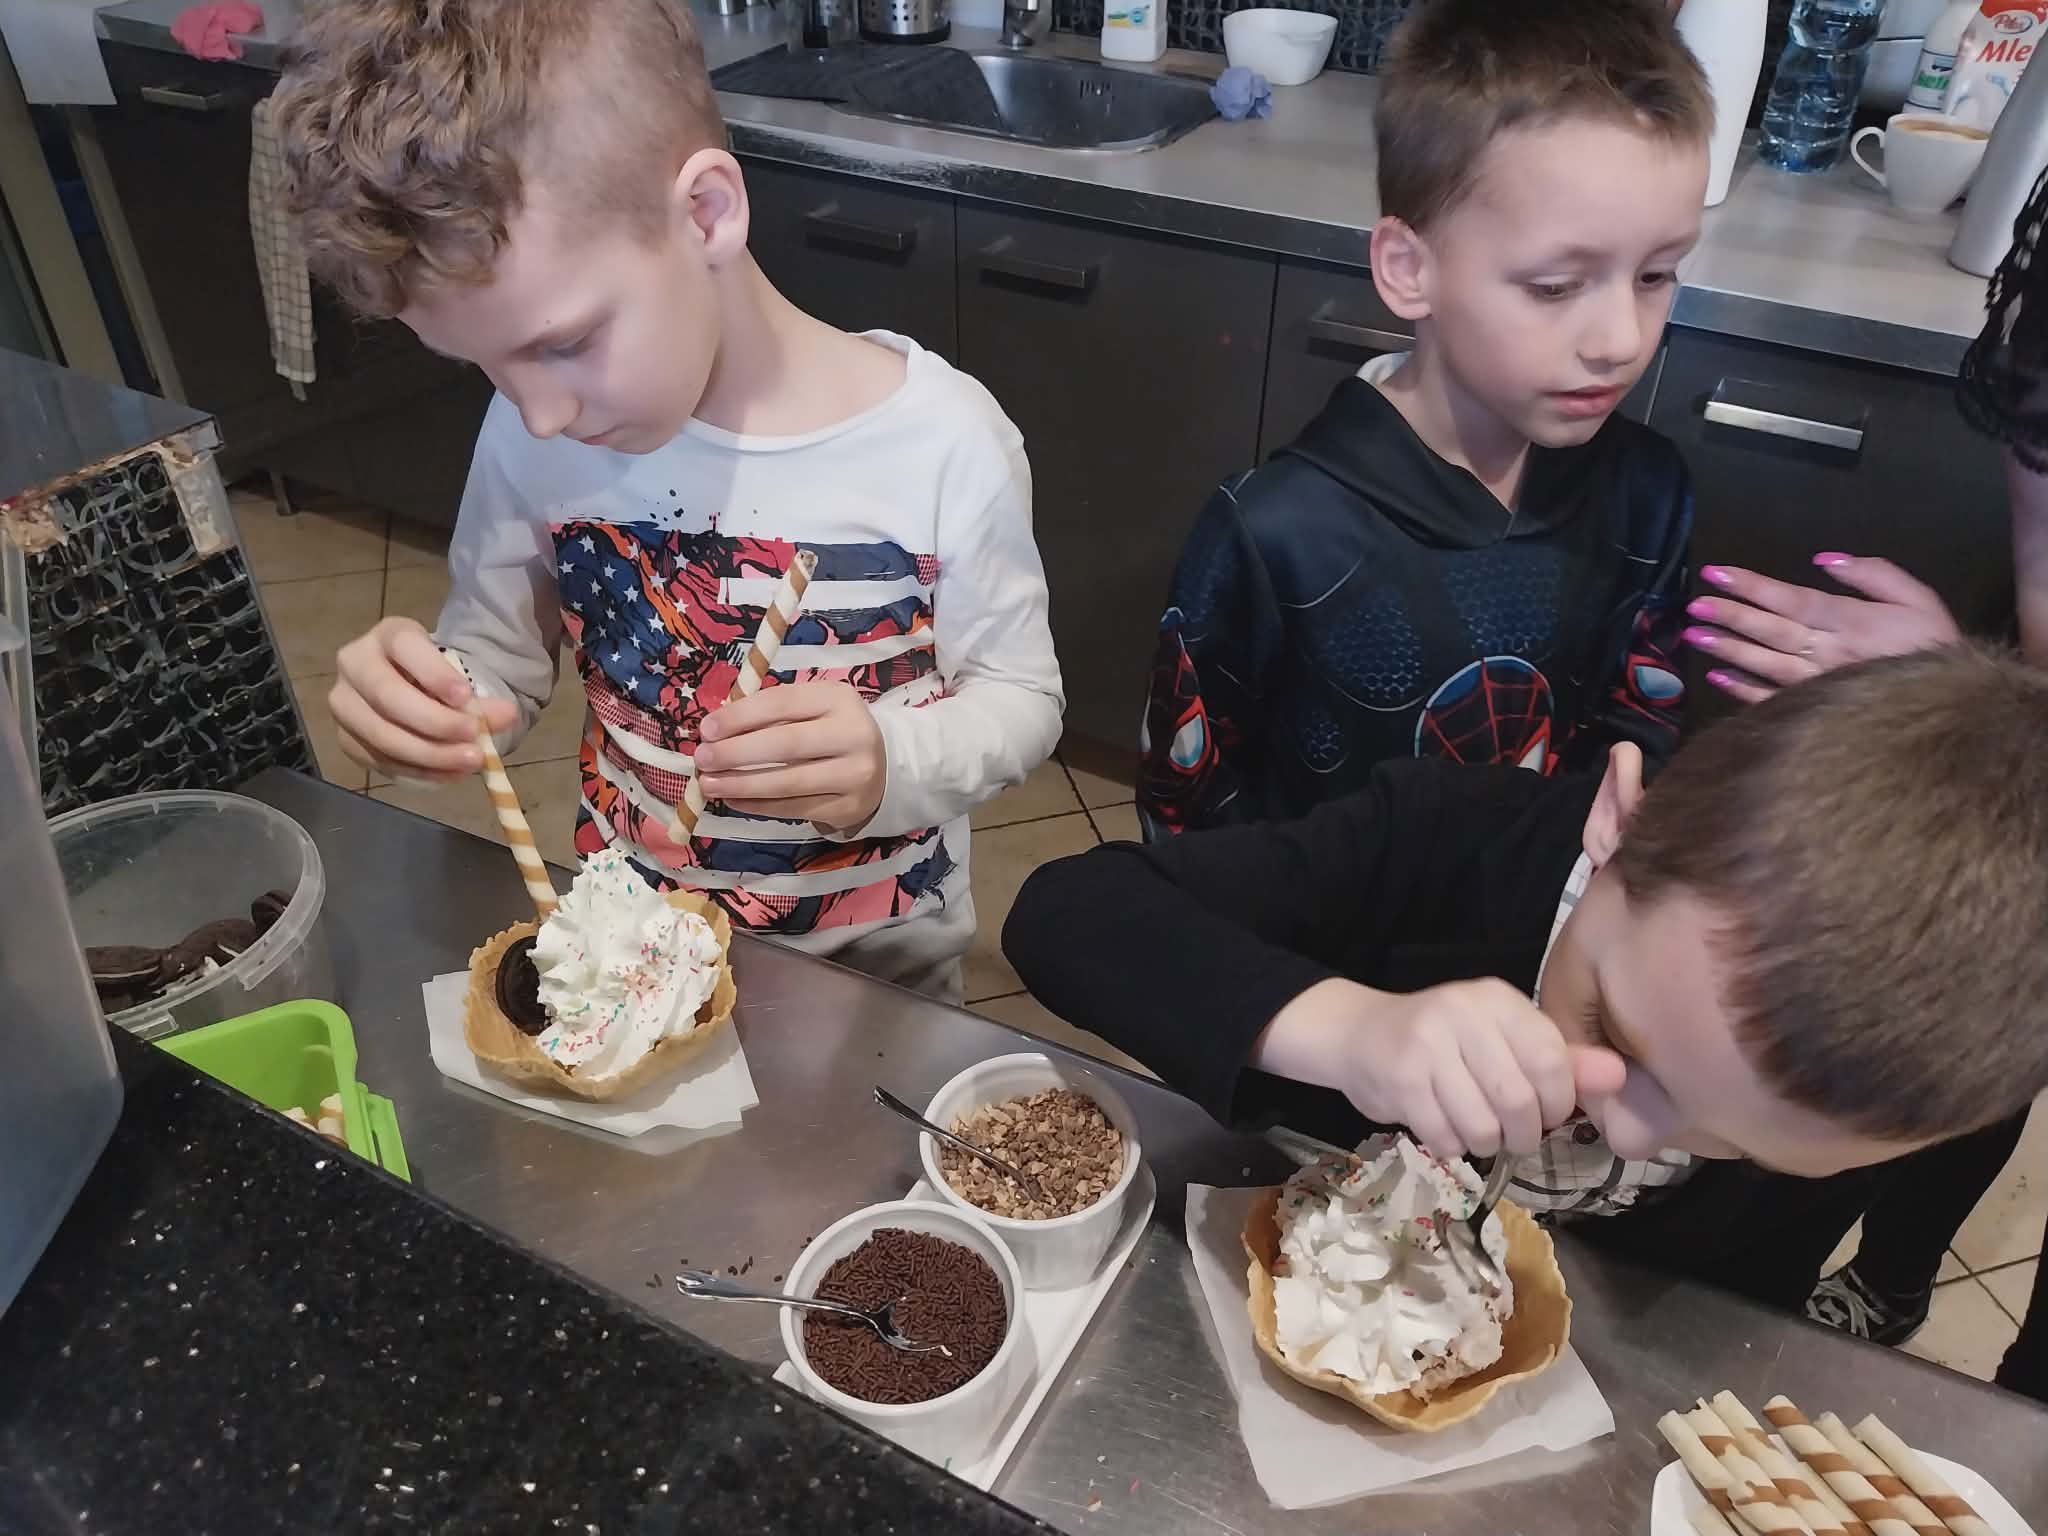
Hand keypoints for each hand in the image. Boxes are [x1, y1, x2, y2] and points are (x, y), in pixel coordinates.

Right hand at [330, 618, 516, 778]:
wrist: (411, 692)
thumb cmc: (436, 679)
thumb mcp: (459, 679)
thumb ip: (480, 699)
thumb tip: (506, 716)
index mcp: (388, 635)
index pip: (405, 647)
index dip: (434, 674)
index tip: (466, 697)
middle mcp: (355, 664)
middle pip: (387, 696)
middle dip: (434, 722)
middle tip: (473, 738)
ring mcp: (345, 704)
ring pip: (381, 734)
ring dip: (429, 754)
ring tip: (468, 762)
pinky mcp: (345, 738)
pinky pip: (379, 760)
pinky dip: (418, 771)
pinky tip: (449, 774)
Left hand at [694, 681, 886, 831]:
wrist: (883, 765)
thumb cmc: (831, 729)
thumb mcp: (812, 707)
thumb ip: (772, 713)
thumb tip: (717, 732)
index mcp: (839, 699)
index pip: (783, 703)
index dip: (741, 716)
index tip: (707, 729)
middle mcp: (852, 735)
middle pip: (786, 745)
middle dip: (737, 753)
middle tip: (702, 759)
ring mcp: (853, 775)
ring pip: (788, 783)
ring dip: (741, 785)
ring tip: (709, 784)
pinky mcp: (847, 807)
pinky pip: (793, 809)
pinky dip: (758, 806)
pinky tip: (735, 799)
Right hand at [1256, 977, 1621, 1157]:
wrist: (1358, 1035)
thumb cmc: (1443, 1044)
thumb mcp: (1504, 1042)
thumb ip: (1562, 1062)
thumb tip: (1620, 1075)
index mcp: (1499, 1000)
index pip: (1554, 1062)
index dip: (1557, 1104)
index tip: (1545, 1113)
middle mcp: (1464, 1012)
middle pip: (1520, 1101)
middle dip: (1522, 1134)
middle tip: (1511, 1134)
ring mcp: (1428, 1044)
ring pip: (1482, 1126)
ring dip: (1484, 1143)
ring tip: (1472, 1128)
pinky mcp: (1401, 1079)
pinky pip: (1446, 1137)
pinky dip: (1451, 1145)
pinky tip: (1442, 1125)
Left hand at [1683, 554, 1961, 703]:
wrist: (1954, 705)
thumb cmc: (1932, 643)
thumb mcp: (1916, 597)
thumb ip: (1872, 574)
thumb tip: (1823, 559)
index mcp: (1849, 621)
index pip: (1790, 599)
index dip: (1751, 586)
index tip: (1715, 573)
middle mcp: (1827, 652)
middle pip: (1770, 630)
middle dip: (1729, 616)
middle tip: (1693, 605)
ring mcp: (1817, 685)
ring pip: (1764, 664)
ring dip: (1727, 650)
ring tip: (1693, 636)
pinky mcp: (1815, 711)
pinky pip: (1773, 700)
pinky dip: (1743, 689)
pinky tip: (1718, 676)